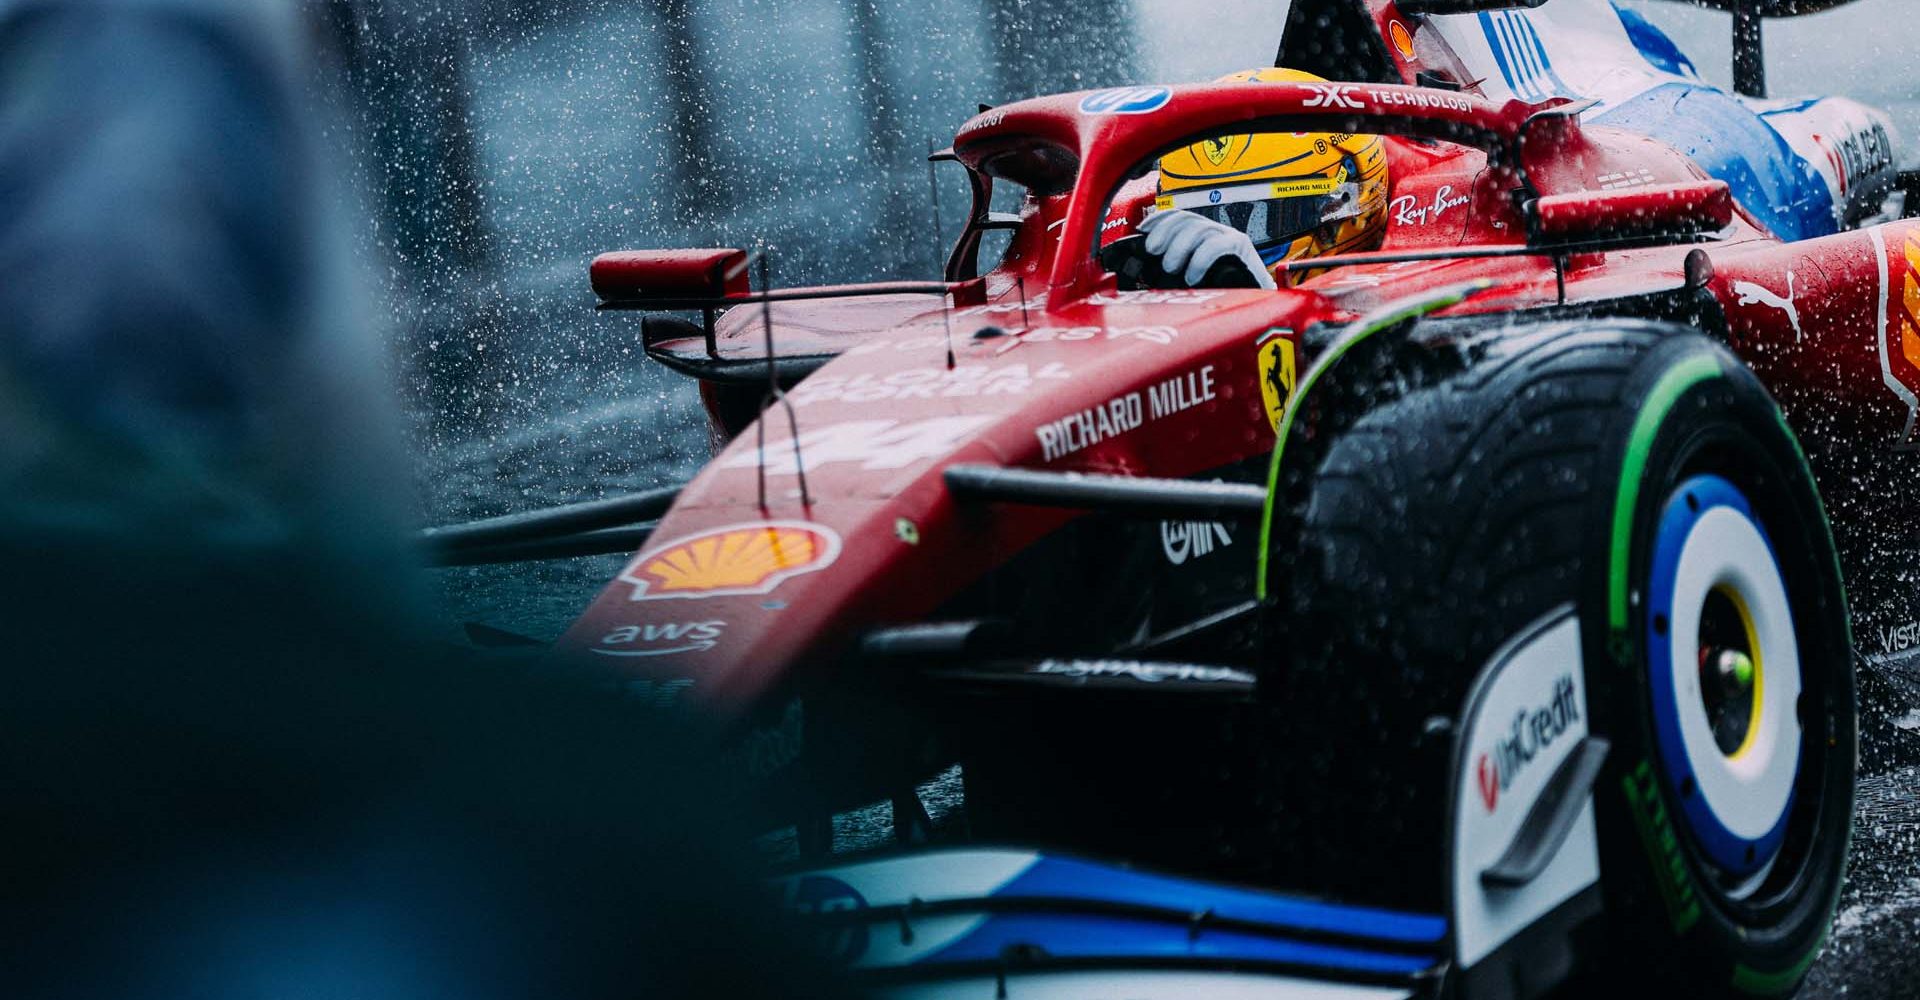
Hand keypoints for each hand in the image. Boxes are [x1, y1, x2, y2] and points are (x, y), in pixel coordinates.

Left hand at [1137, 210, 1276, 289]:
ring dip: (1179, 247)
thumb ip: (1171, 269)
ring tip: (1171, 269)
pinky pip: (1217, 244)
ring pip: (1199, 229)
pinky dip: (1200, 259)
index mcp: (1202, 235)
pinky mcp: (1241, 248)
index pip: (1178, 216)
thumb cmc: (1222, 295)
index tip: (1142, 231)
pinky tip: (1192, 276)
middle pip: (1186, 219)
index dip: (1159, 220)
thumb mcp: (1189, 279)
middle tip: (1153, 253)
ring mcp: (1229, 237)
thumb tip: (1143, 269)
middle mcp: (1215, 231)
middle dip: (1164, 233)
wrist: (1256, 306)